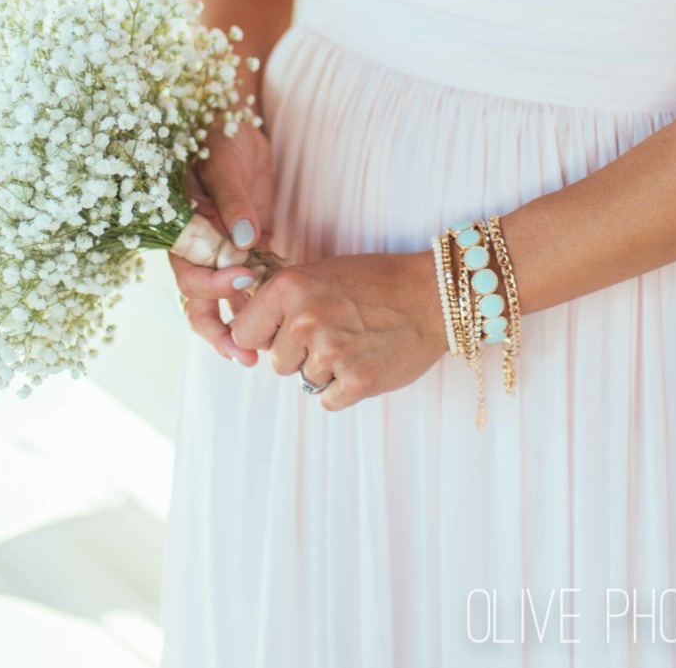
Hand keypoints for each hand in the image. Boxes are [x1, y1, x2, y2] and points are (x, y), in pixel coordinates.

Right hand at [171, 116, 276, 363]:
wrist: (235, 118)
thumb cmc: (218, 135)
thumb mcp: (222, 164)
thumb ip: (231, 201)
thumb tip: (243, 237)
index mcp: (181, 228)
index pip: (187, 273)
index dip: (212, 285)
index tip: (243, 279)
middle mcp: (198, 245)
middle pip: (198, 302)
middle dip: (219, 332)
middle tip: (245, 356)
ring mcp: (222, 247)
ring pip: (224, 299)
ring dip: (241, 324)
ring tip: (261, 352)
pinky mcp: (247, 242)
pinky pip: (252, 279)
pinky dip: (265, 298)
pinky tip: (285, 313)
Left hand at [225, 251, 446, 411]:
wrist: (432, 295)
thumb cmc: (374, 282)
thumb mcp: (317, 275)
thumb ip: (282, 302)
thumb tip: (246, 335)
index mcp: (288, 288)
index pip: (243, 334)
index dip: (264, 337)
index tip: (282, 335)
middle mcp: (304, 319)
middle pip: (277, 362)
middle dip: (300, 354)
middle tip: (335, 333)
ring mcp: (331, 352)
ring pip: (305, 381)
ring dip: (326, 370)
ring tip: (355, 342)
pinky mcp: (358, 381)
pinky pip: (328, 399)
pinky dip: (344, 389)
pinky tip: (364, 363)